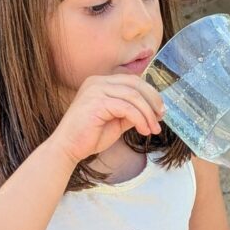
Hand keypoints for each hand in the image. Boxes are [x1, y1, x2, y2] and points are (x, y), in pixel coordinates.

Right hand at [49, 75, 164, 165]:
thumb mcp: (117, 121)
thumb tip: (155, 110)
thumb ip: (133, 112)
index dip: (150, 94)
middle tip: (161, 117)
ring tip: (153, 129)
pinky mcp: (96, 102)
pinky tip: (144, 131)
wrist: (68, 148)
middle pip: (135, 83)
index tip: (160, 111)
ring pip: (133, 96)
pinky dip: (139, 119)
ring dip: (147, 114)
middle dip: (152, 100)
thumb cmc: (90, 136)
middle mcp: (97, 81)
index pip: (132, 80)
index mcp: (101, 82)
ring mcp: (96, 89)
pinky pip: (127, 107)